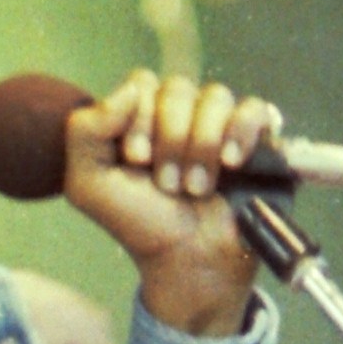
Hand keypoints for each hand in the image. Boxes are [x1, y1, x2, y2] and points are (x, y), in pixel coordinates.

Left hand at [60, 69, 281, 335]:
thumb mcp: (88, 183)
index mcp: (142, 115)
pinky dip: (241, 132)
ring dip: (202, 144)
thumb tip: (131, 90)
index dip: (139, 119)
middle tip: (167, 185)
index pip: (143, 83)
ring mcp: (221, 125)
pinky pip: (255, 110)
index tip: (136, 161)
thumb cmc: (139, 223)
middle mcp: (182, 113)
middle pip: (178, 88)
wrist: (187, 260)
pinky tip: (231, 164)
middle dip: (170, 139)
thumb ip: (85, 129)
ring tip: (196, 188)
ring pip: (216, 97)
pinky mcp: (257, 141)